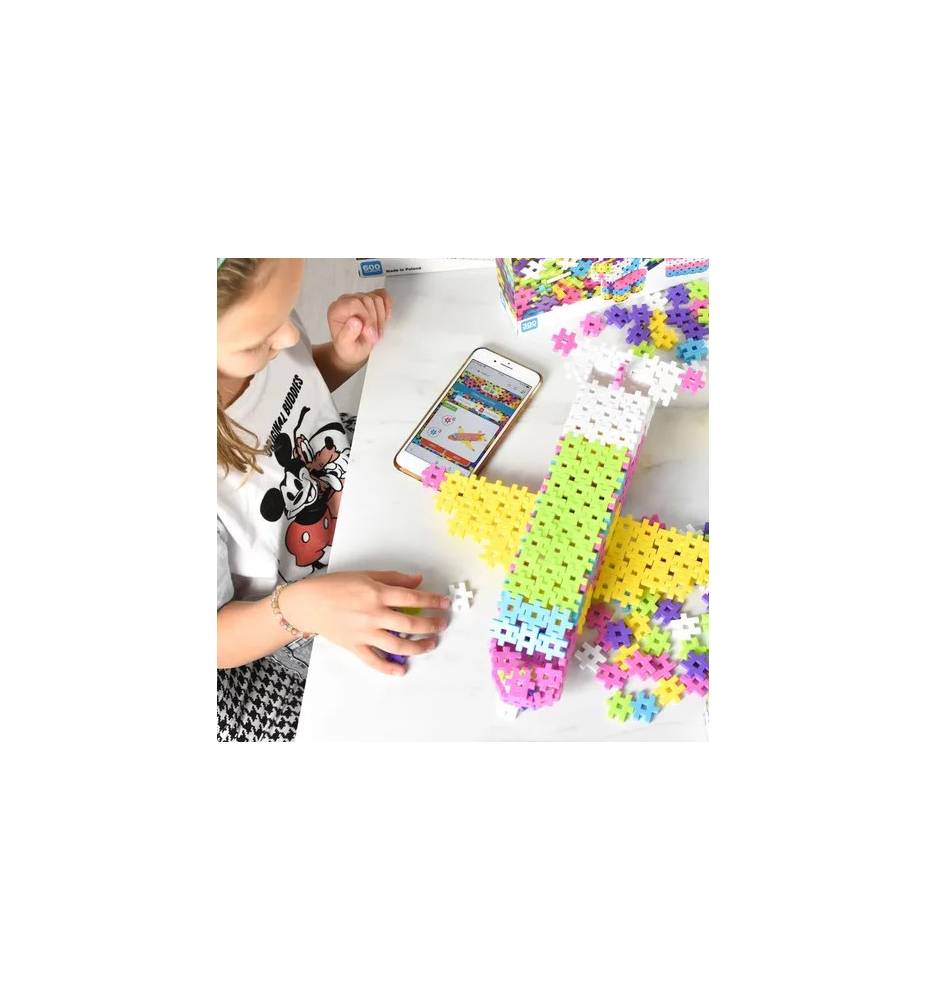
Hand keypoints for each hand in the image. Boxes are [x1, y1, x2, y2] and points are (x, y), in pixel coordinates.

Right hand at [280, 570, 448, 675]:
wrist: (308, 603)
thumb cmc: (335, 585)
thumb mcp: (366, 575)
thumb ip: (394, 579)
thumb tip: (417, 580)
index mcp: (377, 593)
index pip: (412, 598)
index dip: (432, 601)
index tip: (445, 603)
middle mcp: (373, 614)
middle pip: (409, 623)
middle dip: (431, 625)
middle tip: (442, 624)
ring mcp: (364, 633)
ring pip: (397, 644)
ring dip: (418, 646)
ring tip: (431, 644)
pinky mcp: (355, 646)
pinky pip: (374, 661)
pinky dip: (389, 668)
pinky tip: (402, 670)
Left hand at [327, 288, 392, 368]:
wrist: (354, 349)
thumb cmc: (349, 348)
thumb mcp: (346, 347)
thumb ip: (347, 335)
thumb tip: (356, 321)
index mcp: (336, 310)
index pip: (355, 303)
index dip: (367, 318)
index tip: (371, 335)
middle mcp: (346, 300)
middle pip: (368, 300)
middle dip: (375, 320)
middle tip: (374, 337)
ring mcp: (359, 298)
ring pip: (377, 299)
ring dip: (381, 318)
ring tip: (377, 332)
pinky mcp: (370, 298)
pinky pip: (383, 294)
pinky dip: (387, 306)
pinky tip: (384, 319)